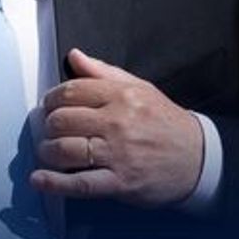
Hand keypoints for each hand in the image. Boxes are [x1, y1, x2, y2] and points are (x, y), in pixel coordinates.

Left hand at [31, 48, 202, 207]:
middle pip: (64, 120)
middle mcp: (118, 123)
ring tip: (48, 151)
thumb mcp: (139, 88)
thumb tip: (75, 56)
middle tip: (50, 129)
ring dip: (48, 151)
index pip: (72, 91)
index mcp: (121, 96)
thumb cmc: (166, 122)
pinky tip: (40, 179)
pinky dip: (55, 183)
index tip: (50, 105)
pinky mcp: (120, 182)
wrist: (199, 157)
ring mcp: (118, 154)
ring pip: (67, 150)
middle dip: (49, 125)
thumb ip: (102, 72)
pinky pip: (81, 183)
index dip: (53, 99)